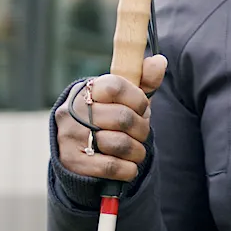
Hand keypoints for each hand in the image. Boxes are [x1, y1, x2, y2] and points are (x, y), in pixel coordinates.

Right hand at [54, 55, 167, 181]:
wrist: (78, 152)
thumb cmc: (109, 119)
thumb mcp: (125, 99)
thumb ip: (143, 80)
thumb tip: (160, 61)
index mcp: (88, 90)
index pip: (116, 86)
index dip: (138, 99)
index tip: (143, 109)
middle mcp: (74, 110)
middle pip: (123, 118)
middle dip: (142, 129)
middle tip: (142, 134)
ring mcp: (70, 136)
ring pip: (119, 144)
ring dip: (137, 151)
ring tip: (137, 152)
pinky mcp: (72, 162)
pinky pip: (111, 166)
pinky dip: (128, 169)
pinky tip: (128, 167)